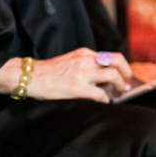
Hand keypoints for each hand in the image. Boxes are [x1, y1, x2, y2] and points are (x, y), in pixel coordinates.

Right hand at [0, 48, 132, 102]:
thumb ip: (85, 64)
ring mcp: (82, 73)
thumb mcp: (70, 61)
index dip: (122, 66)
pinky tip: (103, 102)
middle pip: (118, 61)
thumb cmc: (47, 72)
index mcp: (84, 54)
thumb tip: (103, 76)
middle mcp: (86, 60)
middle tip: (127, 84)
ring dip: (119, 86)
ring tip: (118, 94)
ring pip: (112, 75)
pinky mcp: (76, 88)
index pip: (111, 56)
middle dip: (127, 73)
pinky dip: (105, 99)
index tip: (125, 75)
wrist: (28, 76)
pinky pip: (100, 94)